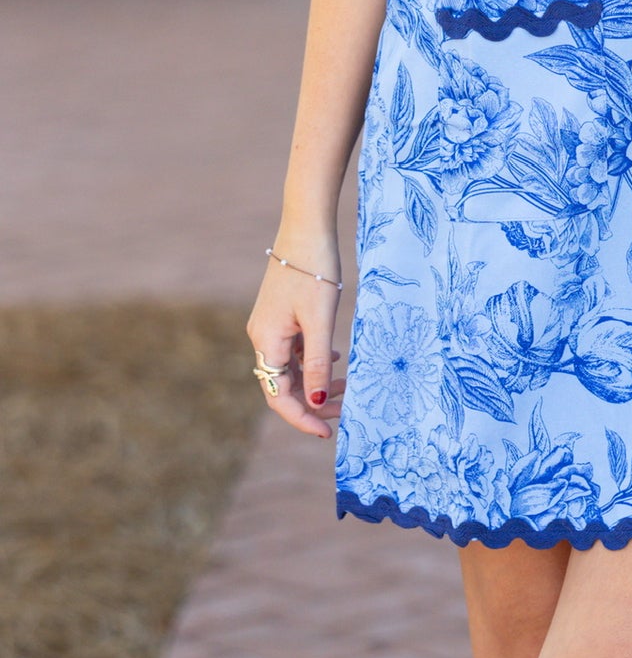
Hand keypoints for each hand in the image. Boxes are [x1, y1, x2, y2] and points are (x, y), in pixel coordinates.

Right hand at [245, 241, 345, 438]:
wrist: (306, 225)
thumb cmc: (314, 269)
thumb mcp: (320, 320)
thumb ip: (316, 363)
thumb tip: (314, 403)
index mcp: (266, 341)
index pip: (279, 396)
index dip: (302, 418)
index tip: (328, 432)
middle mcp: (262, 337)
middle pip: (284, 384)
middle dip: (312, 402)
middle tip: (344, 412)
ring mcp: (270, 325)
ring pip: (290, 367)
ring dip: (314, 382)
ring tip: (343, 387)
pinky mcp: (280, 313)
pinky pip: (293, 349)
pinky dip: (312, 360)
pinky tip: (333, 360)